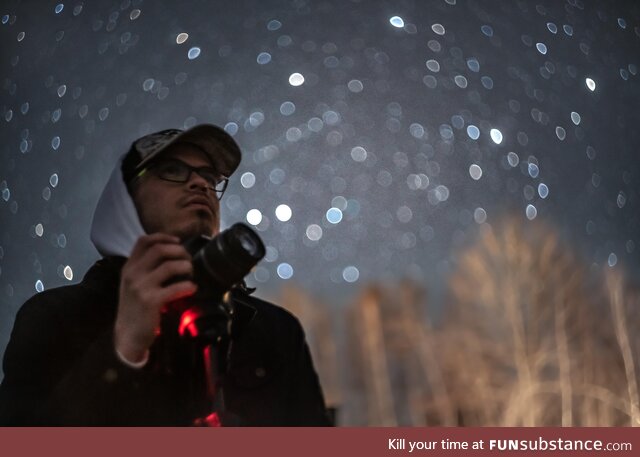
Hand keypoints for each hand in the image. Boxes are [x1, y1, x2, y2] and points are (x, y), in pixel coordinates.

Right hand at [114, 233, 196, 362]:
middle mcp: (133, 274)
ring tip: (191, 273)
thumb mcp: (134, 284)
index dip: (163, 237)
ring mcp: (140, 287)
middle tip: (188, 259)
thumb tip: (171, 253)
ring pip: (169, 266)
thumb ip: (145, 269)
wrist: (128, 336)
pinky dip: (188, 286)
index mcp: (129, 267)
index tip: (178, 241)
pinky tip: (192, 288)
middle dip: (179, 251)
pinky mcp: (150, 301)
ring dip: (186, 266)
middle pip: (159, 249)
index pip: (144, 241)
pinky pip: (175, 287)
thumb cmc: (136, 308)